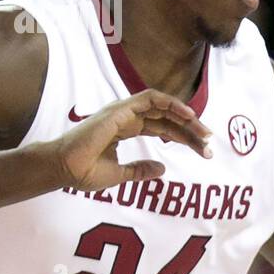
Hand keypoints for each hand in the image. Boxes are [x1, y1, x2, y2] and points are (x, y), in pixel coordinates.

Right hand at [43, 89, 213, 190]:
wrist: (64, 169)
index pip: (163, 129)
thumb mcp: (121, 174)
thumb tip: (162, 169)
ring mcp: (123, 112)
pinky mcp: (120, 110)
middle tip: (210, 143)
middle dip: (191, 129)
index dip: (184, 137)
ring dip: (185, 116)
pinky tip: (188, 115)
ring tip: (204, 131)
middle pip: (166, 118)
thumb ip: (140, 169)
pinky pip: (150, 99)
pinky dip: (170, 103)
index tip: (204, 150)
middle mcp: (127, 117)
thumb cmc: (84, 171)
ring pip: (162, 107)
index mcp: (126, 129)